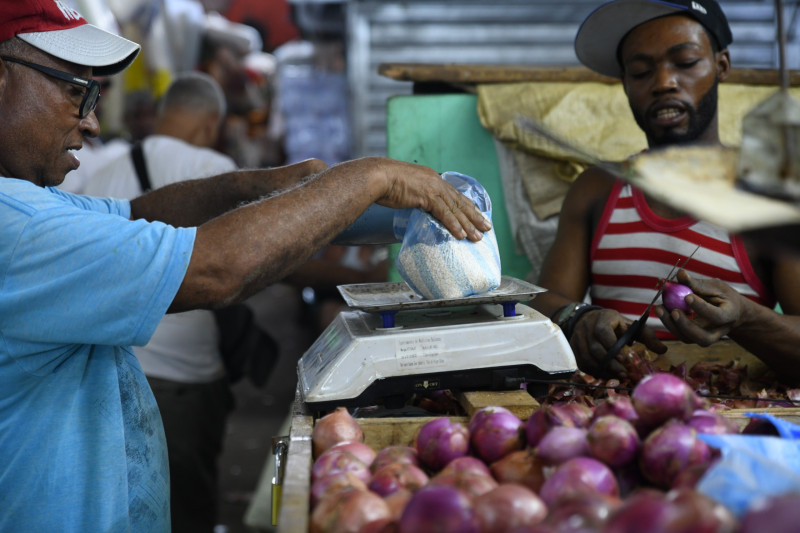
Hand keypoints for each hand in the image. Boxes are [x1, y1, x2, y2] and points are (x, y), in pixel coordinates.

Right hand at [370, 158, 491, 241]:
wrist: (376, 176)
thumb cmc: (384, 183)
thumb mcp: (405, 188)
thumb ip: (414, 196)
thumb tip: (416, 205)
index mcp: (432, 178)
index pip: (454, 194)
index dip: (467, 206)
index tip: (477, 215)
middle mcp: (436, 181)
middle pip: (460, 201)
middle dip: (474, 216)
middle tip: (486, 228)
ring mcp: (432, 188)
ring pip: (456, 209)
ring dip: (468, 224)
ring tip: (478, 236)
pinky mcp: (427, 196)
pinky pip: (444, 213)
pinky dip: (454, 224)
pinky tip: (461, 234)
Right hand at [570, 308, 665, 376]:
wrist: (588, 319)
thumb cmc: (614, 325)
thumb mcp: (630, 326)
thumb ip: (646, 336)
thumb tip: (663, 350)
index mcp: (603, 319)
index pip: (602, 331)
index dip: (612, 345)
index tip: (623, 358)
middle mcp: (587, 328)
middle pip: (595, 348)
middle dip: (610, 363)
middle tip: (624, 374)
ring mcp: (579, 339)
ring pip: (587, 358)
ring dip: (602, 370)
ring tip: (616, 377)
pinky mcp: (575, 349)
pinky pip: (582, 363)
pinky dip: (594, 372)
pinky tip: (606, 376)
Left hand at [655, 269, 745, 345]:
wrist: (731, 313)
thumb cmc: (722, 296)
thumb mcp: (716, 287)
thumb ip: (698, 283)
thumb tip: (680, 274)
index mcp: (729, 316)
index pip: (716, 316)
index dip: (701, 308)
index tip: (687, 296)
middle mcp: (718, 332)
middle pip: (703, 337)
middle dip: (685, 325)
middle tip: (673, 311)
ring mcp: (705, 338)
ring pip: (688, 339)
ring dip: (671, 325)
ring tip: (660, 308)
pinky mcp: (693, 338)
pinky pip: (680, 335)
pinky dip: (669, 323)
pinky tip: (662, 310)